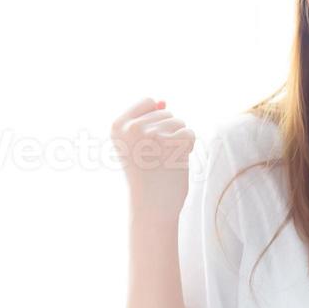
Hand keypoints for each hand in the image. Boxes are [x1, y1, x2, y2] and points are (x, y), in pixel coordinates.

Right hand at [111, 98, 195, 219]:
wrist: (151, 207)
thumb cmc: (145, 175)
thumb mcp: (137, 144)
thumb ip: (147, 119)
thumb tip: (163, 100)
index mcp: (118, 125)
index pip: (148, 102)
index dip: (154, 121)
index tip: (146, 145)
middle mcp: (132, 128)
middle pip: (166, 112)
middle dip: (167, 133)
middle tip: (155, 158)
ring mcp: (152, 135)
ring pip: (179, 122)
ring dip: (177, 141)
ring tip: (164, 161)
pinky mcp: (172, 144)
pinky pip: (190, 133)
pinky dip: (188, 148)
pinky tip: (175, 162)